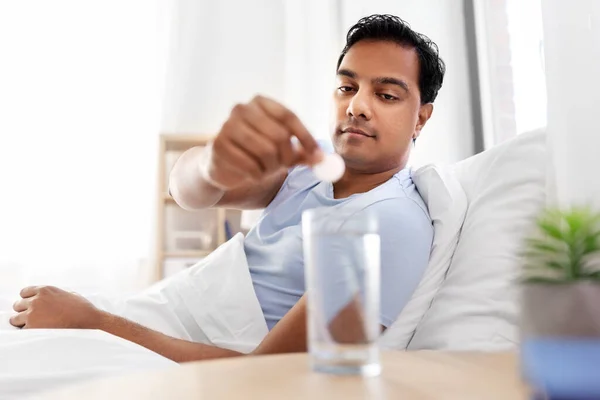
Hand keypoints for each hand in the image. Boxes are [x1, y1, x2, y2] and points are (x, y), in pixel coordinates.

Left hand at [10, 286, 103, 328]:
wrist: (87, 319)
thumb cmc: (81, 308)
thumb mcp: (68, 293)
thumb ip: (54, 294)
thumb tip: (51, 298)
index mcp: (45, 290)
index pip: (24, 292)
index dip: (27, 299)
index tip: (31, 305)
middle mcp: (36, 300)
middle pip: (18, 305)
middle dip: (24, 311)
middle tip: (34, 317)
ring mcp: (32, 313)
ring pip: (15, 319)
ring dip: (23, 322)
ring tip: (34, 326)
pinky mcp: (32, 327)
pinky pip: (22, 330)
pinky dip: (28, 332)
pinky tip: (38, 332)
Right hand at [203, 95, 322, 189]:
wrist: (221, 166)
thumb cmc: (255, 153)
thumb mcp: (282, 149)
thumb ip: (304, 152)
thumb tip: (324, 159)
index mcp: (260, 103)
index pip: (288, 116)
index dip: (305, 137)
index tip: (316, 155)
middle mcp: (242, 109)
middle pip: (279, 135)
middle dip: (287, 156)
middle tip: (285, 166)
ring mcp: (227, 126)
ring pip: (265, 151)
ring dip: (271, 167)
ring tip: (266, 170)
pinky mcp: (218, 146)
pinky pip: (249, 165)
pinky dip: (257, 175)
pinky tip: (252, 174)